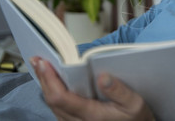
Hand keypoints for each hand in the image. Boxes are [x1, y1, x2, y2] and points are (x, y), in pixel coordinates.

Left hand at [30, 57, 153, 120]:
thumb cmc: (137, 118)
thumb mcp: (135, 103)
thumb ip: (119, 91)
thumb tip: (103, 76)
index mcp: (92, 116)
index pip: (60, 98)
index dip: (49, 79)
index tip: (44, 63)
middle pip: (51, 101)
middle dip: (43, 78)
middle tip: (37, 59)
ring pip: (52, 106)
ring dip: (45, 85)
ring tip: (41, 67)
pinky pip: (58, 109)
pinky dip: (52, 94)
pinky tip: (51, 82)